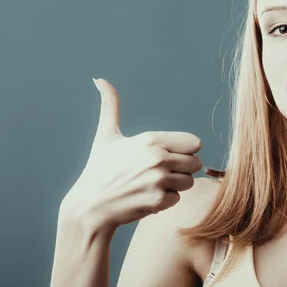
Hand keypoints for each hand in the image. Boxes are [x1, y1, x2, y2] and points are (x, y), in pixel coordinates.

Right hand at [59, 78, 202, 233]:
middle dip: (181, 169)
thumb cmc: (99, 169)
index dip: (183, 151)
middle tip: (159, 172)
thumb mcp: (106, 136)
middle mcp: (157, 158)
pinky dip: (165, 201)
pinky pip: (177, 199)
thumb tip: (99, 80)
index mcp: (150, 139)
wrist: (90, 206)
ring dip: (174, 186)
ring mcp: (159, 181)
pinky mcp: (158, 201)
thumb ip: (110, 106)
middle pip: (196, 163)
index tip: (167, 155)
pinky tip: (146, 197)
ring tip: (151, 184)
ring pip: (189, 182)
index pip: (194, 143)